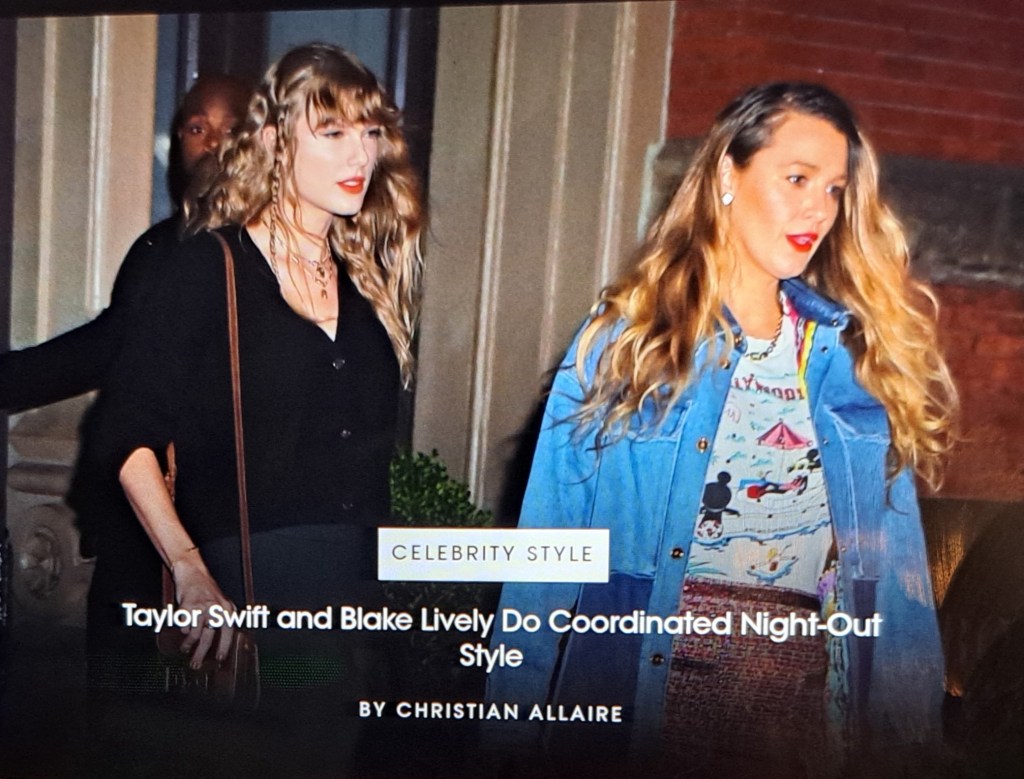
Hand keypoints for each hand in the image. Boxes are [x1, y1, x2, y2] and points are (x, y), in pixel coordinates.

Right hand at [171, 550, 236, 668]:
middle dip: (201, 654)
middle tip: (195, 664)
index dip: (223, 647)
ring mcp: (201, 608)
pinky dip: (182, 629)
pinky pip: (183, 626)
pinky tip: (182, 629)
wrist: (193, 573)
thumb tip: (219, 640)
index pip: (228, 632)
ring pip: (194, 635)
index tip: (219, 658)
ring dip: (188, 645)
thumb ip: (221, 619)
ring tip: (185, 649)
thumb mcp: (220, 603)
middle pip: (208, 638)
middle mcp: (215, 609)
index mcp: (226, 609)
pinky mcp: (187, 607)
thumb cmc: (206, 589)